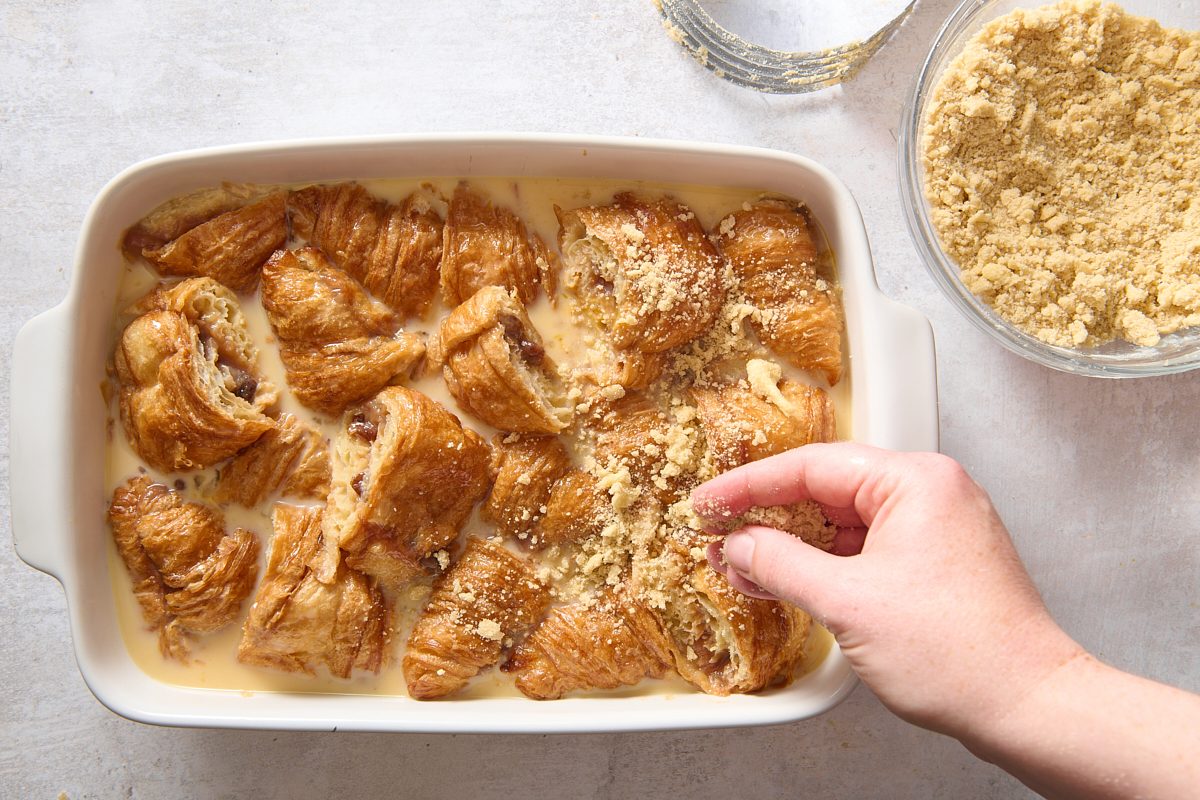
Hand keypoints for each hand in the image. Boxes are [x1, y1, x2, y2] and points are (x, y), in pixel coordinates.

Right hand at [690, 442, 1081, 736]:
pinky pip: (867, 549)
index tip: (709, 503)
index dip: (749, 485)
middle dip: (769, 520)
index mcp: (914, 481)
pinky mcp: (937, 562)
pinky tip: (790, 583)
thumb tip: (739, 544)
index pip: (811, 466)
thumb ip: (781, 563)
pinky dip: (826, 566)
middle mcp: (930, 492)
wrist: (1030, 706)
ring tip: (745, 569)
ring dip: (794, 547)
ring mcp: (937, 527)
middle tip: (720, 538)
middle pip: (827, 491)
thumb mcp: (848, 603)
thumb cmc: (959, 653)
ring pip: (844, 523)